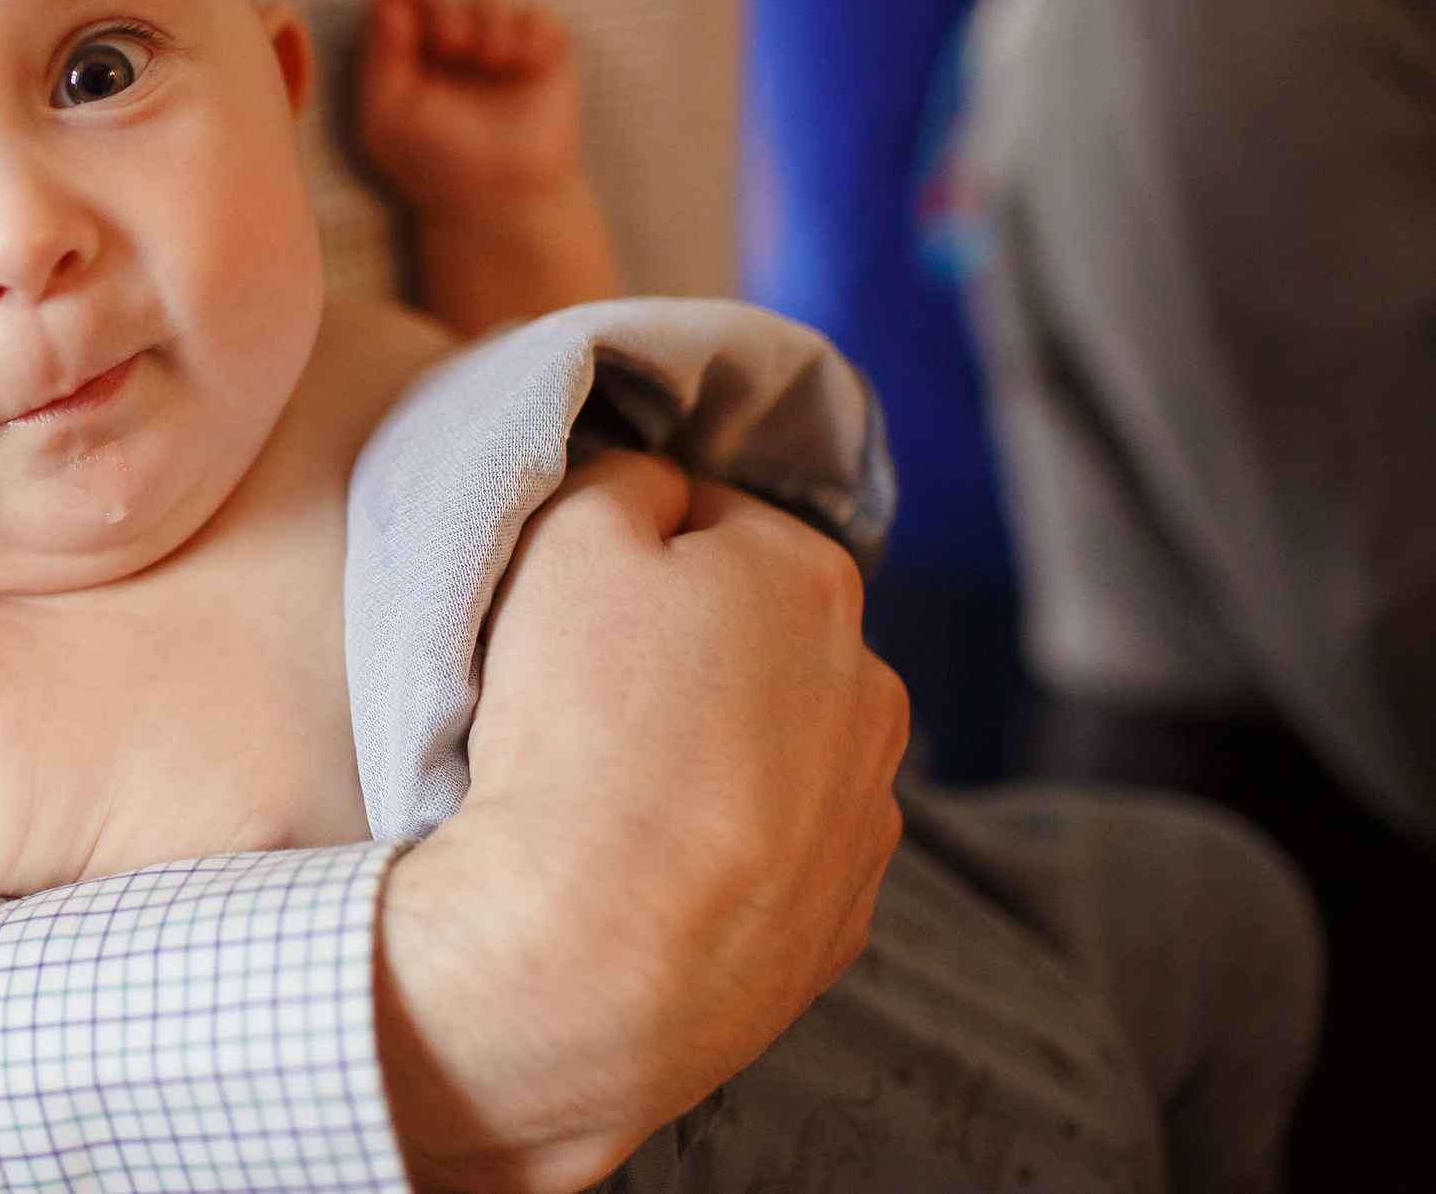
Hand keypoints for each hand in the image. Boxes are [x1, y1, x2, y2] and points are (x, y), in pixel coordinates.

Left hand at [354, 0, 618, 330]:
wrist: (499, 200)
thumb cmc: (434, 165)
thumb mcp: (387, 114)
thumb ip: (381, 53)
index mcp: (409, 59)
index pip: (401, 1)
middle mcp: (453, 49)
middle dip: (449, 9)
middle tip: (455, 47)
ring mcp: (500, 50)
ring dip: (492, 17)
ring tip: (494, 59)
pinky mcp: (545, 57)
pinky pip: (543, 14)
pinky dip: (534, 27)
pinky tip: (525, 61)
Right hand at [374, 452, 907, 1192]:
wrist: (593, 956)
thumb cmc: (573, 727)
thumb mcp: (564, 536)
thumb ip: (621, 480)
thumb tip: (660, 493)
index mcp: (813, 578)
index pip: (709, 522)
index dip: (627, 555)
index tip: (568, 610)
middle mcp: (871, 688)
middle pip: (751, 636)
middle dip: (682, 652)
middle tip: (580, 701)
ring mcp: (866, 814)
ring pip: (772, 746)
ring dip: (711, 752)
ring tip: (614, 798)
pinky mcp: (842, 920)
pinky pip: (774, 852)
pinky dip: (723, 850)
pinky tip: (650, 869)